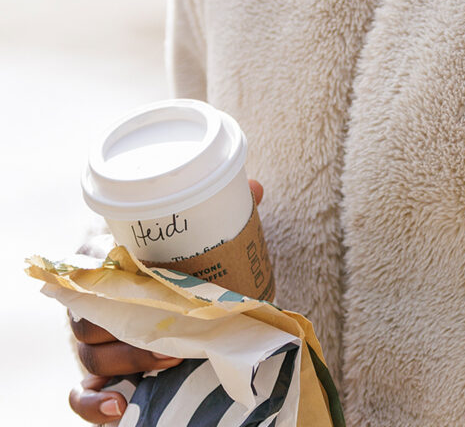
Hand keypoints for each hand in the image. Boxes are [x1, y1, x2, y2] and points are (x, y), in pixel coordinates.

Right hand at [67, 180, 264, 421]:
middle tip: (176, 333)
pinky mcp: (91, 370)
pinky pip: (79, 393)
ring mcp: (86, 337)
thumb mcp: (185, 232)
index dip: (114, 281)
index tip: (146, 282)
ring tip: (171, 360)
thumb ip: (215, 214)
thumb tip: (255, 189)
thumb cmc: (166, 250)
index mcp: (99, 258)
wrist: (149, 275)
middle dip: (133, 330)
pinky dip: (93, 403)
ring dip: (130, 362)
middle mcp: (86, 299)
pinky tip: (120, 407)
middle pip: (90, 320)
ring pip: (90, 355)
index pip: (89, 269)